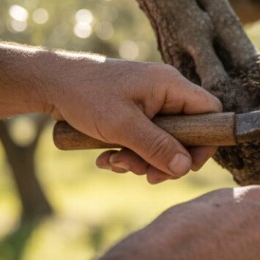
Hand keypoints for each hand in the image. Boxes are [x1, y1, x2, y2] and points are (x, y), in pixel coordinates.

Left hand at [45, 57, 221, 182]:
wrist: (49, 83)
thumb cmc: (86, 95)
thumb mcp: (123, 126)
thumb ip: (157, 147)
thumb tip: (185, 168)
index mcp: (170, 85)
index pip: (211, 112)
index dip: (206, 141)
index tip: (187, 165)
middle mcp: (164, 92)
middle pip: (186, 134)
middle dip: (165, 159)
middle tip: (146, 175)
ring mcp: (148, 103)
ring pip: (163, 142)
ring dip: (142, 160)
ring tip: (114, 162)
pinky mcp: (132, 113)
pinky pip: (143, 140)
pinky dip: (129, 154)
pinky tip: (105, 158)